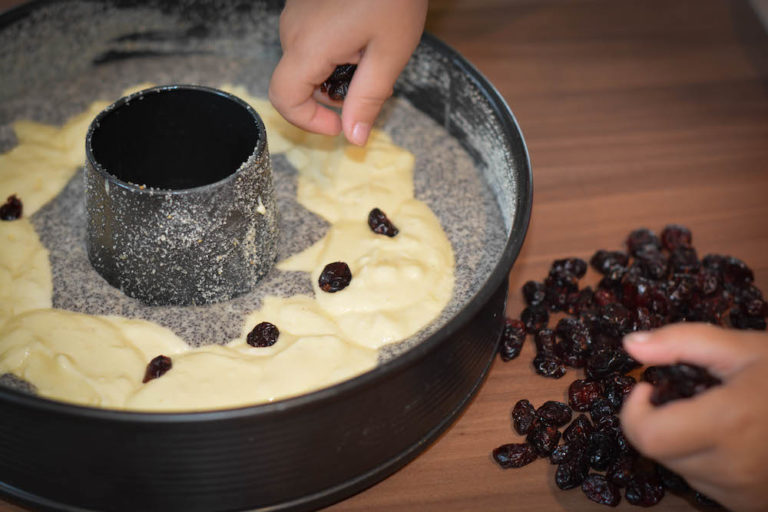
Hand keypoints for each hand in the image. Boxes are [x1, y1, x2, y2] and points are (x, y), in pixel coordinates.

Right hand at [268, 0, 427, 144]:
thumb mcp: (390, 54)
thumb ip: (367, 99)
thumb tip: (353, 138)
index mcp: (309, 46)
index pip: (284, 99)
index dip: (308, 122)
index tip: (341, 123)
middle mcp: (292, 30)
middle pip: (297, 83)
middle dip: (331, 96)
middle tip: (371, 82)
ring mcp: (294, 14)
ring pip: (305, 63)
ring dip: (335, 73)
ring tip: (372, 52)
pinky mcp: (303, 5)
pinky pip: (310, 41)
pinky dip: (333, 52)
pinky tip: (363, 34)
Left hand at [620, 323, 767, 511]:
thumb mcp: (743, 347)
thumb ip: (681, 342)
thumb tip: (630, 346)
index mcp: (728, 424)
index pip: (647, 436)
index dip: (634, 410)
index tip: (649, 385)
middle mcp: (734, 468)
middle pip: (660, 452)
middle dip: (659, 419)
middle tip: (688, 394)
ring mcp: (745, 493)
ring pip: (681, 468)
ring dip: (682, 441)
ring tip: (719, 413)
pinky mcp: (752, 505)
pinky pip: (706, 483)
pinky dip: (705, 460)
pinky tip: (734, 438)